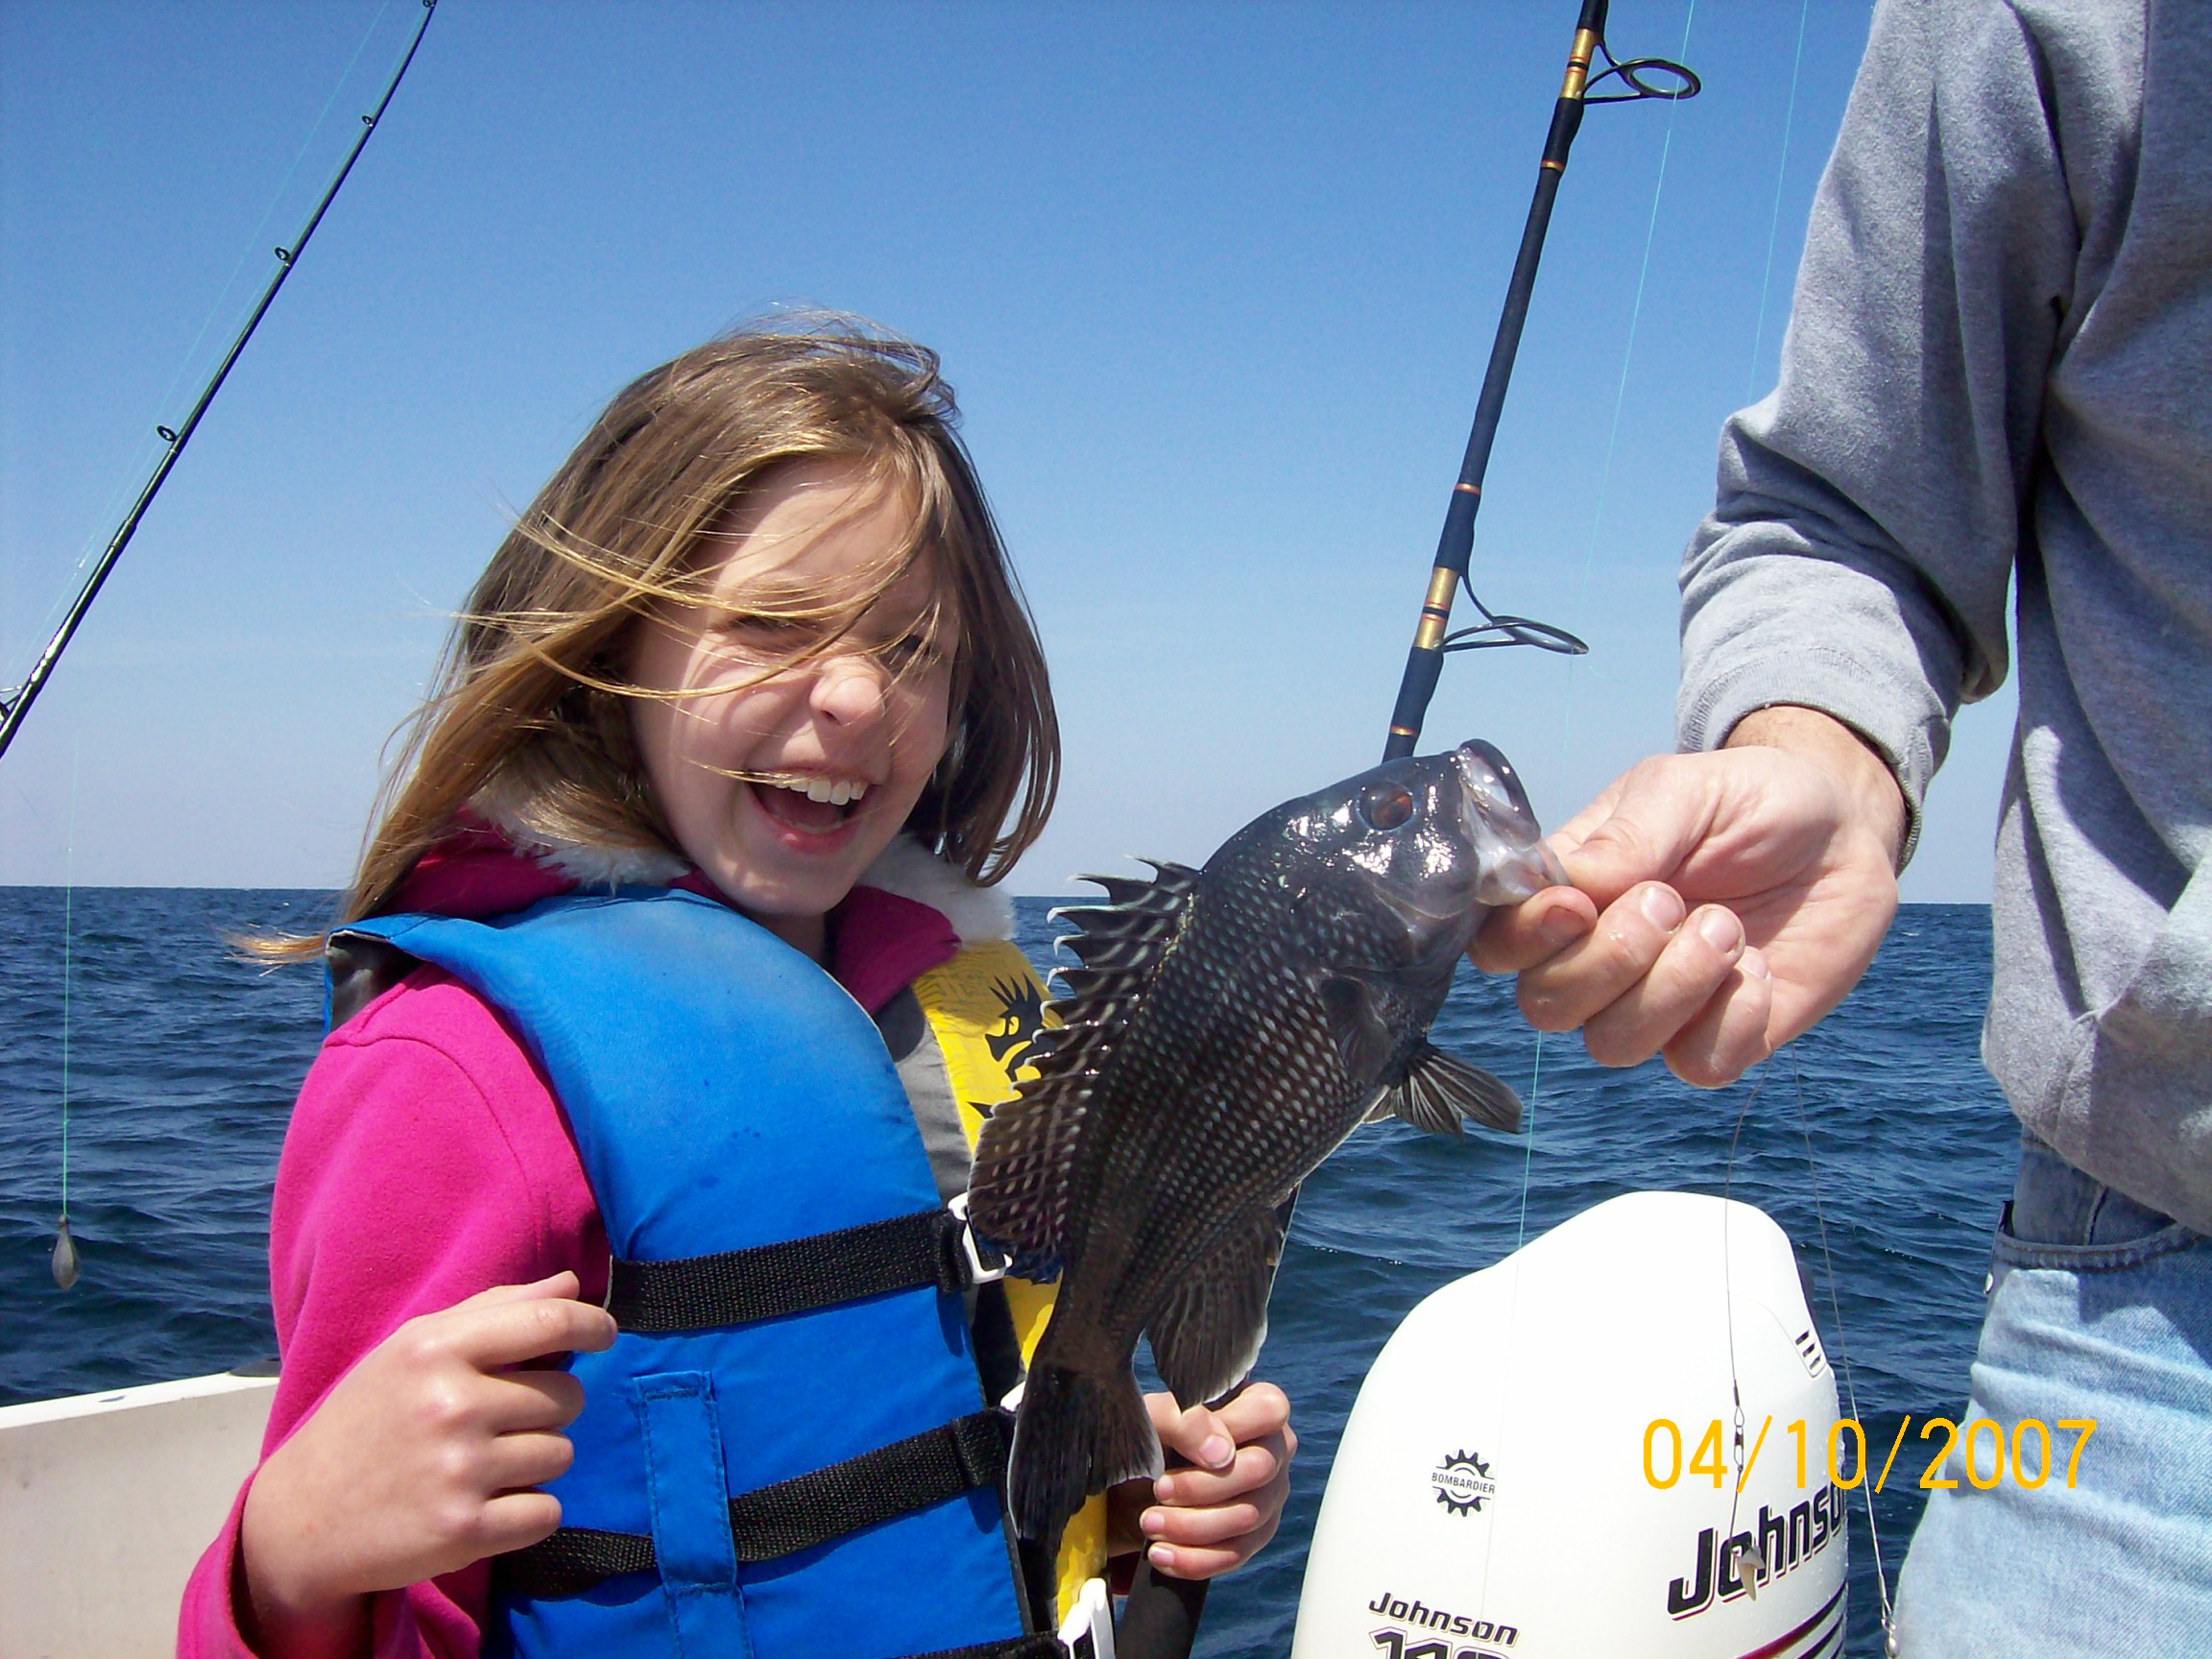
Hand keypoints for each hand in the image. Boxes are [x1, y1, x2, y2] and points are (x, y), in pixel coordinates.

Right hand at [239, 1274, 617, 1658]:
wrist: (300, 1517)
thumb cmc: (369, 1419)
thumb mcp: (414, 1349)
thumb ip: (495, 1309)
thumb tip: (569, 1283)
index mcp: (436, 1350)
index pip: (550, 1322)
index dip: (593, 1324)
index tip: (603, 1333)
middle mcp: (450, 1405)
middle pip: (567, 1396)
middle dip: (550, 1408)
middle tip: (501, 1421)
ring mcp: (457, 1471)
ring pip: (561, 1454)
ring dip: (536, 1461)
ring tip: (482, 1465)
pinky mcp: (463, 1531)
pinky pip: (547, 1512)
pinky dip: (528, 1513)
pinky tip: (486, 1505)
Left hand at [1108, 1382, 1295, 1579]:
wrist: (1143, 1476)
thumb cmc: (1158, 1434)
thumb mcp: (1159, 1417)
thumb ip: (1185, 1421)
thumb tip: (1221, 1454)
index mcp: (1257, 1408)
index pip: (1269, 1410)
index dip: (1233, 1428)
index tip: (1189, 1449)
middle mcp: (1274, 1451)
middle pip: (1258, 1469)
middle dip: (1201, 1486)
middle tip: (1158, 1490)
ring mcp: (1270, 1496)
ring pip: (1248, 1517)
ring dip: (1191, 1526)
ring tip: (1150, 1523)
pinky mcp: (1256, 1536)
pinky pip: (1236, 1554)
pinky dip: (1194, 1559)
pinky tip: (1161, 1554)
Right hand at [1471, 707, 1903, 1086]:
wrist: (1843, 833)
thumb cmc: (1750, 801)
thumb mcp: (1685, 789)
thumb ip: (1627, 835)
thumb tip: (1565, 887)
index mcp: (1570, 896)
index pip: (1501, 944)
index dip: (1528, 938)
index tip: (1579, 906)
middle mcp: (1599, 960)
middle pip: (1546, 1006)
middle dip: (1611, 959)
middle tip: (1674, 902)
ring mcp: (1657, 1006)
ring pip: (1613, 1044)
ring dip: (1673, 986)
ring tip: (1727, 929)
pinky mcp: (1720, 1038)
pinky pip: (1695, 1066)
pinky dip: (1731, 1018)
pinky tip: (1758, 969)